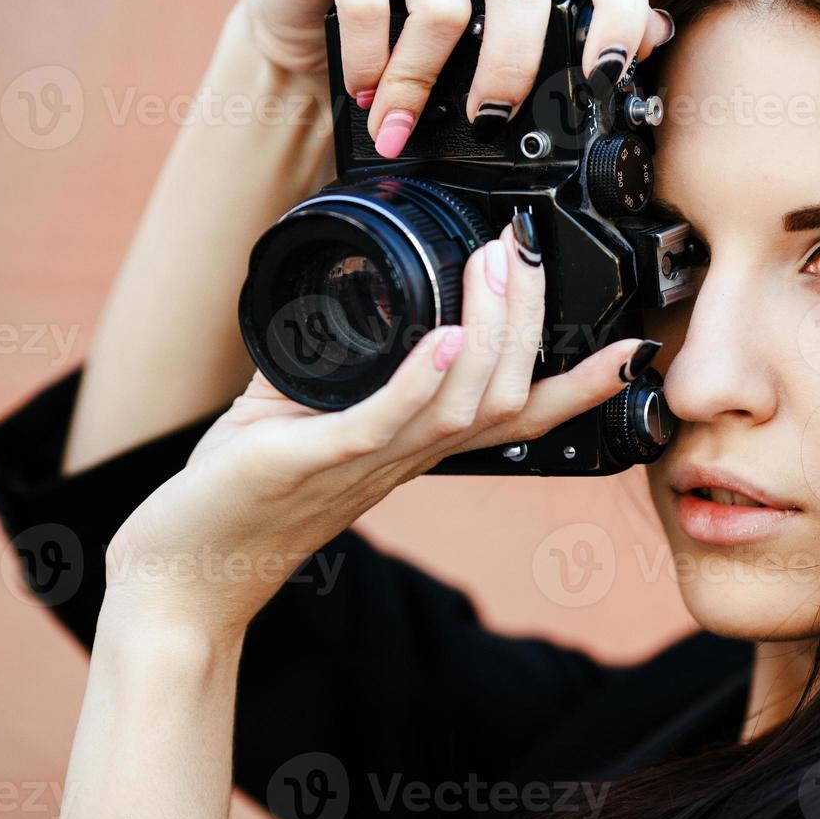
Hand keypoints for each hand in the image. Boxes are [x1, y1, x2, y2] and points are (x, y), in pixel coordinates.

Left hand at [102, 216, 660, 636]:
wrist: (185, 567)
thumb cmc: (246, 491)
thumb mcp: (308, 409)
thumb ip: (339, 358)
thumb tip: (345, 286)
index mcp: (416, 444)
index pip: (520, 418)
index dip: (584, 388)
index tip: (634, 350)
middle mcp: (407, 457)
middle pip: (509, 397)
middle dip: (531, 320)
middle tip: (526, 251)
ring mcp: (365, 461)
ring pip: (465, 405)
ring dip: (489, 332)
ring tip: (495, 269)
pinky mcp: (311, 460)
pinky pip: (383, 422)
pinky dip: (420, 379)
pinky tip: (441, 337)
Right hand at [239, 0, 674, 156]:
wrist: (306, 36)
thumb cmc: (413, 42)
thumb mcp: (496, 44)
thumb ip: (568, 35)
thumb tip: (654, 35)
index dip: (619, 6)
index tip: (608, 74)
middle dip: (512, 64)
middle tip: (492, 120)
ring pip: (443, 1)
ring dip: (422, 84)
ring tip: (406, 127)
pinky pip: (367, 0)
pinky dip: (370, 66)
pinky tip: (367, 96)